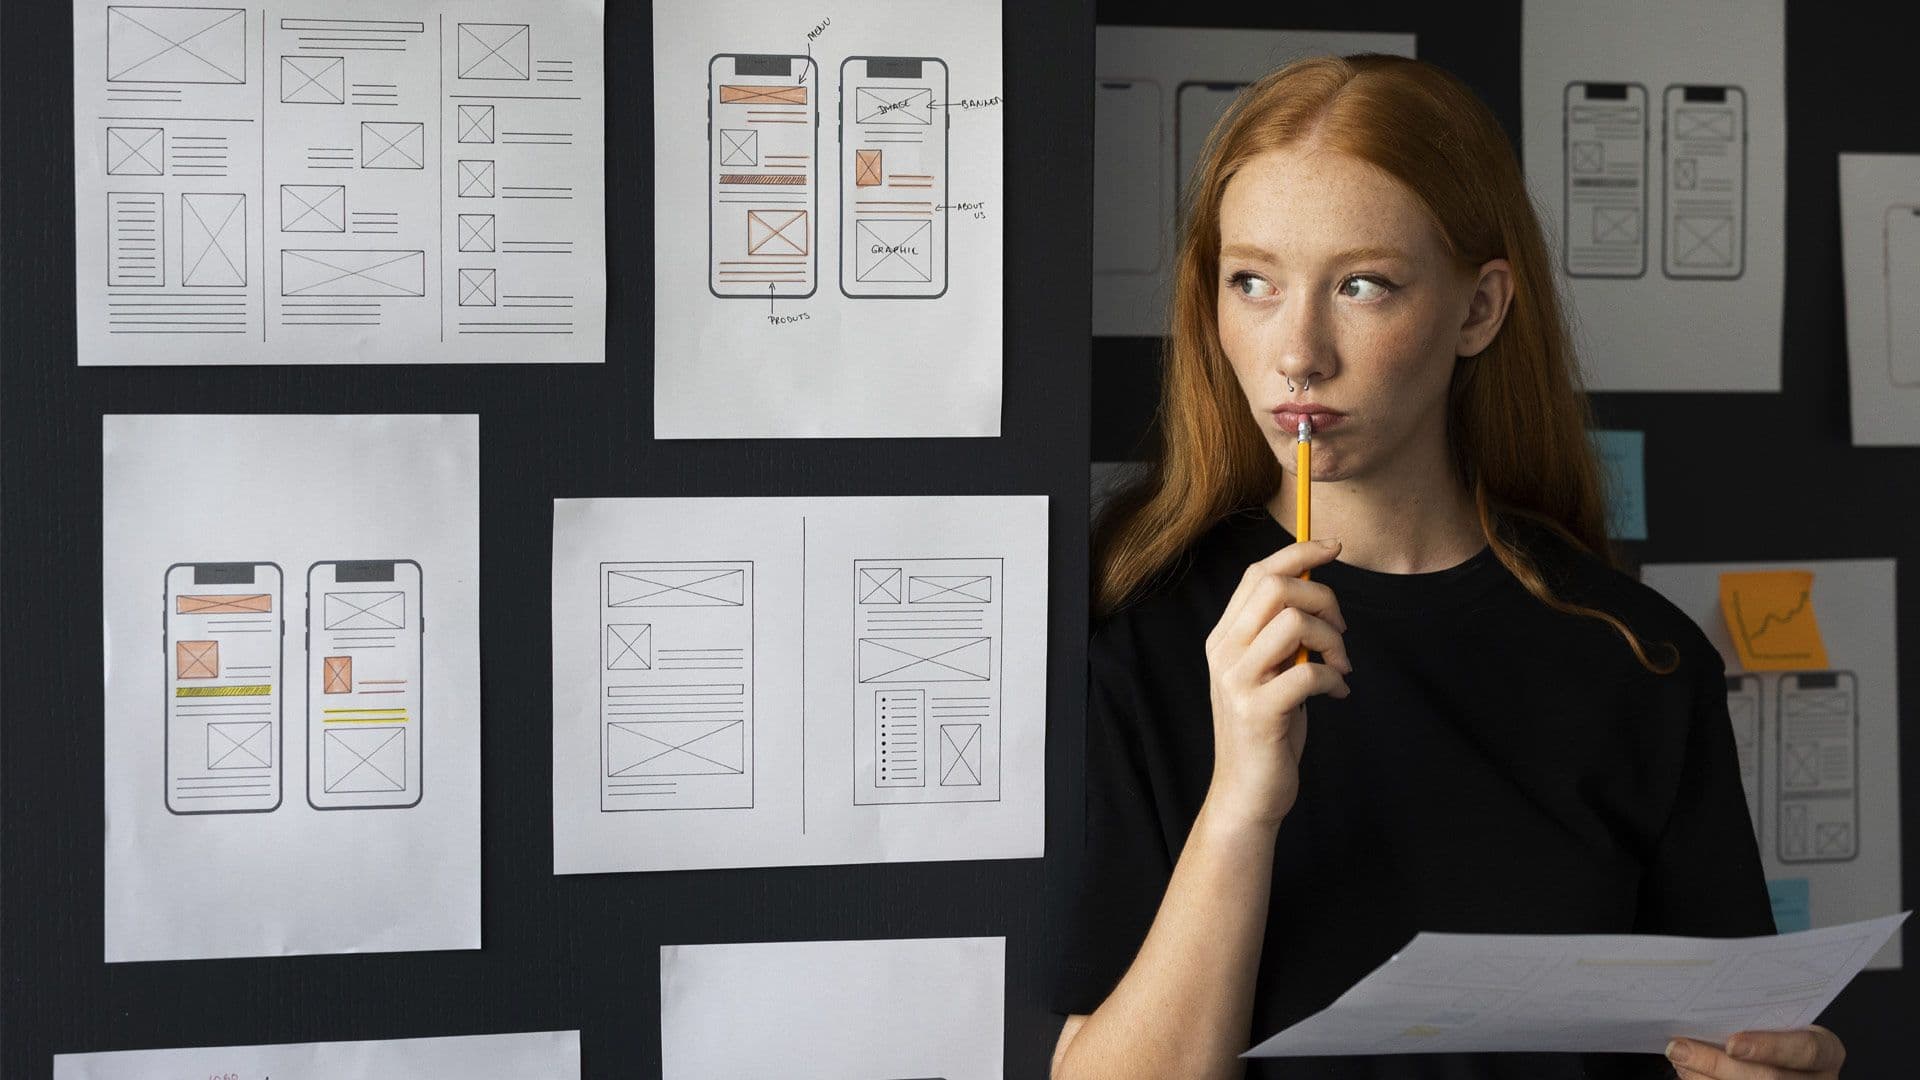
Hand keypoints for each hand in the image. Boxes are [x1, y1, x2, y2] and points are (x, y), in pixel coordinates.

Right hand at [1202, 538, 1351, 830]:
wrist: (1245, 793)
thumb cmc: (1267, 730)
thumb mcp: (1267, 673)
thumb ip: (1280, 635)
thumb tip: (1318, 588)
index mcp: (1224, 637)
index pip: (1258, 574)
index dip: (1299, 552)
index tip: (1333, 548)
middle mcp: (1224, 653)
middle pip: (1278, 588)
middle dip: (1325, 599)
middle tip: (1340, 633)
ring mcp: (1237, 682)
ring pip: (1295, 622)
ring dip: (1333, 640)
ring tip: (1340, 666)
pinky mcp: (1258, 712)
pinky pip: (1309, 672)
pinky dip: (1335, 679)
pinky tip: (1336, 694)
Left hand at [1666, 1026, 1844, 1078]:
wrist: (1787, 1059)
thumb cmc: (1777, 1031)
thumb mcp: (1779, 1022)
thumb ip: (1753, 1018)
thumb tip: (1702, 1008)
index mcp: (1827, 1052)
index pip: (1805, 1049)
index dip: (1769, 1047)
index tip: (1732, 1043)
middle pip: (1770, 1079)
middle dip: (1717, 1065)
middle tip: (1680, 1049)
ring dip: (1704, 1078)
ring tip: (1678, 1059)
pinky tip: (1689, 1073)